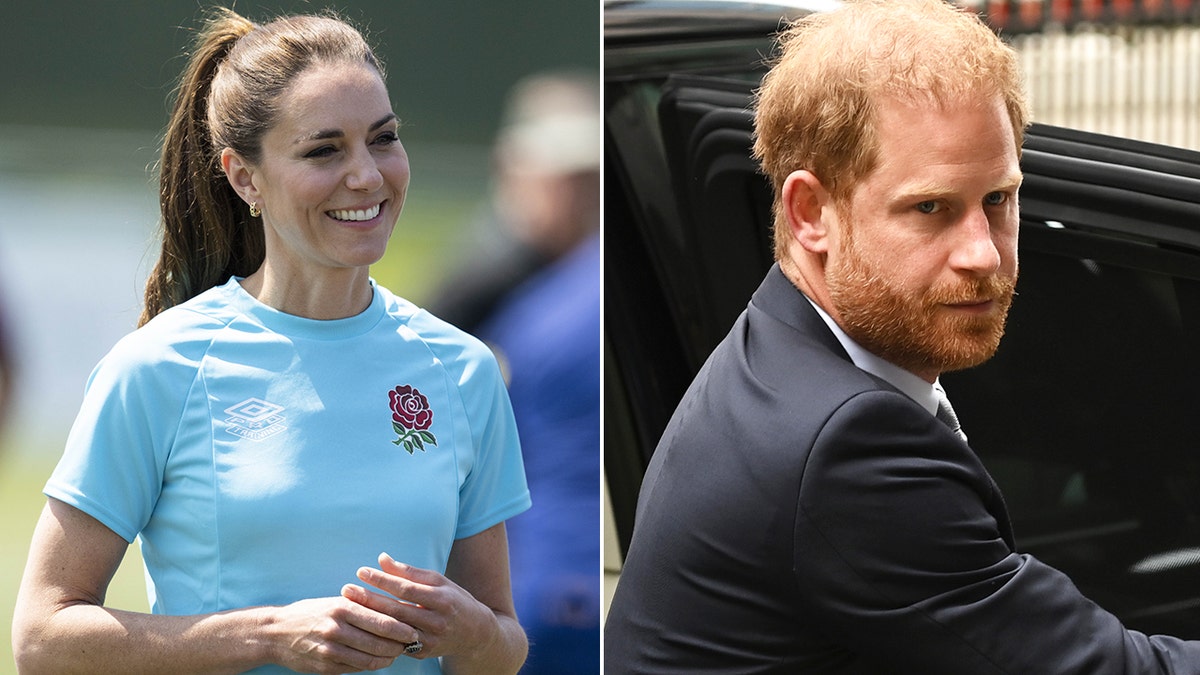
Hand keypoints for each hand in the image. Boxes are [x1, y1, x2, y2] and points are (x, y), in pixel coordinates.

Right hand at [265, 595, 416, 673]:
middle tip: (411, 644)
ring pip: (370, 658)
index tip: (415, 630)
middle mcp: (337, 628)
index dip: (402, 628)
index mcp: (342, 607)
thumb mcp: (335, 602)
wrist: (275, 633)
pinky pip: (356, 668)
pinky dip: (370, 665)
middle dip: (399, 645)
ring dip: (387, 658)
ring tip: (396, 653)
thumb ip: (362, 606)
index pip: (381, 620)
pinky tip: (377, 661)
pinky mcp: (325, 666)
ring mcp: (330, 649)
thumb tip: (395, 612)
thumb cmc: (311, 613)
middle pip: (379, 641)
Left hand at [341, 552, 500, 661]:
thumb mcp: (438, 582)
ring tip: (348, 607)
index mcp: (441, 599)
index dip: (382, 580)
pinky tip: (360, 626)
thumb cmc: (454, 600)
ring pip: (393, 630)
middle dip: (368, 599)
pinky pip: (395, 643)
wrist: (476, 633)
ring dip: (369, 618)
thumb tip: (382, 558)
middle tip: (346, 589)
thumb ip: (409, 572)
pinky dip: (378, 635)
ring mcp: (429, 641)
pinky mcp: (422, 653)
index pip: (405, 589)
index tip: (361, 571)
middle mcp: (436, 622)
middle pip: (396, 610)